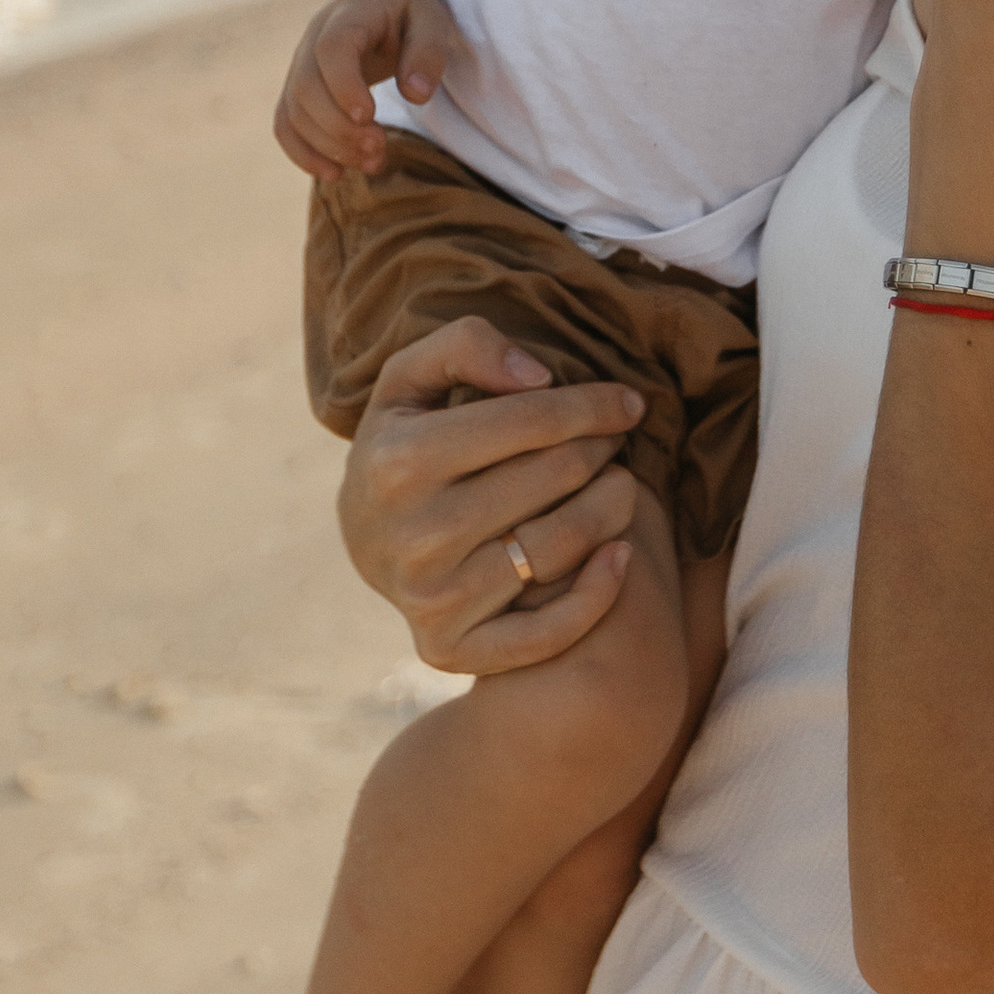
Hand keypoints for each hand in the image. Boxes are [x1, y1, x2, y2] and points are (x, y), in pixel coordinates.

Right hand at [275, 0, 463, 181]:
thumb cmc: (409, 9)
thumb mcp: (432, 19)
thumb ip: (427, 52)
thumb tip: (416, 95)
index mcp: (346, 16)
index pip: (331, 50)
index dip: (343, 86)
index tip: (370, 116)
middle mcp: (312, 39)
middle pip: (306, 88)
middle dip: (339, 128)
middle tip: (380, 147)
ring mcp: (300, 65)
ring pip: (294, 112)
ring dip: (327, 146)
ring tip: (372, 163)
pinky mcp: (298, 89)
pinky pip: (285, 124)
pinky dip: (302, 153)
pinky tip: (334, 173)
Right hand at [337, 316, 644, 673]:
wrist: (365, 542)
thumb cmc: (405, 445)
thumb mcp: (411, 381)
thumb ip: (465, 345)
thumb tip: (538, 378)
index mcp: (400, 460)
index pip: (530, 421)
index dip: (592, 406)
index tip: (628, 402)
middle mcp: (414, 535)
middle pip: (556, 478)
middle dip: (602, 449)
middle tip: (615, 441)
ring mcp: (432, 598)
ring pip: (562, 546)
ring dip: (614, 507)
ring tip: (620, 484)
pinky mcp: (449, 648)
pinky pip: (547, 633)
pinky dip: (599, 593)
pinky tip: (620, 554)